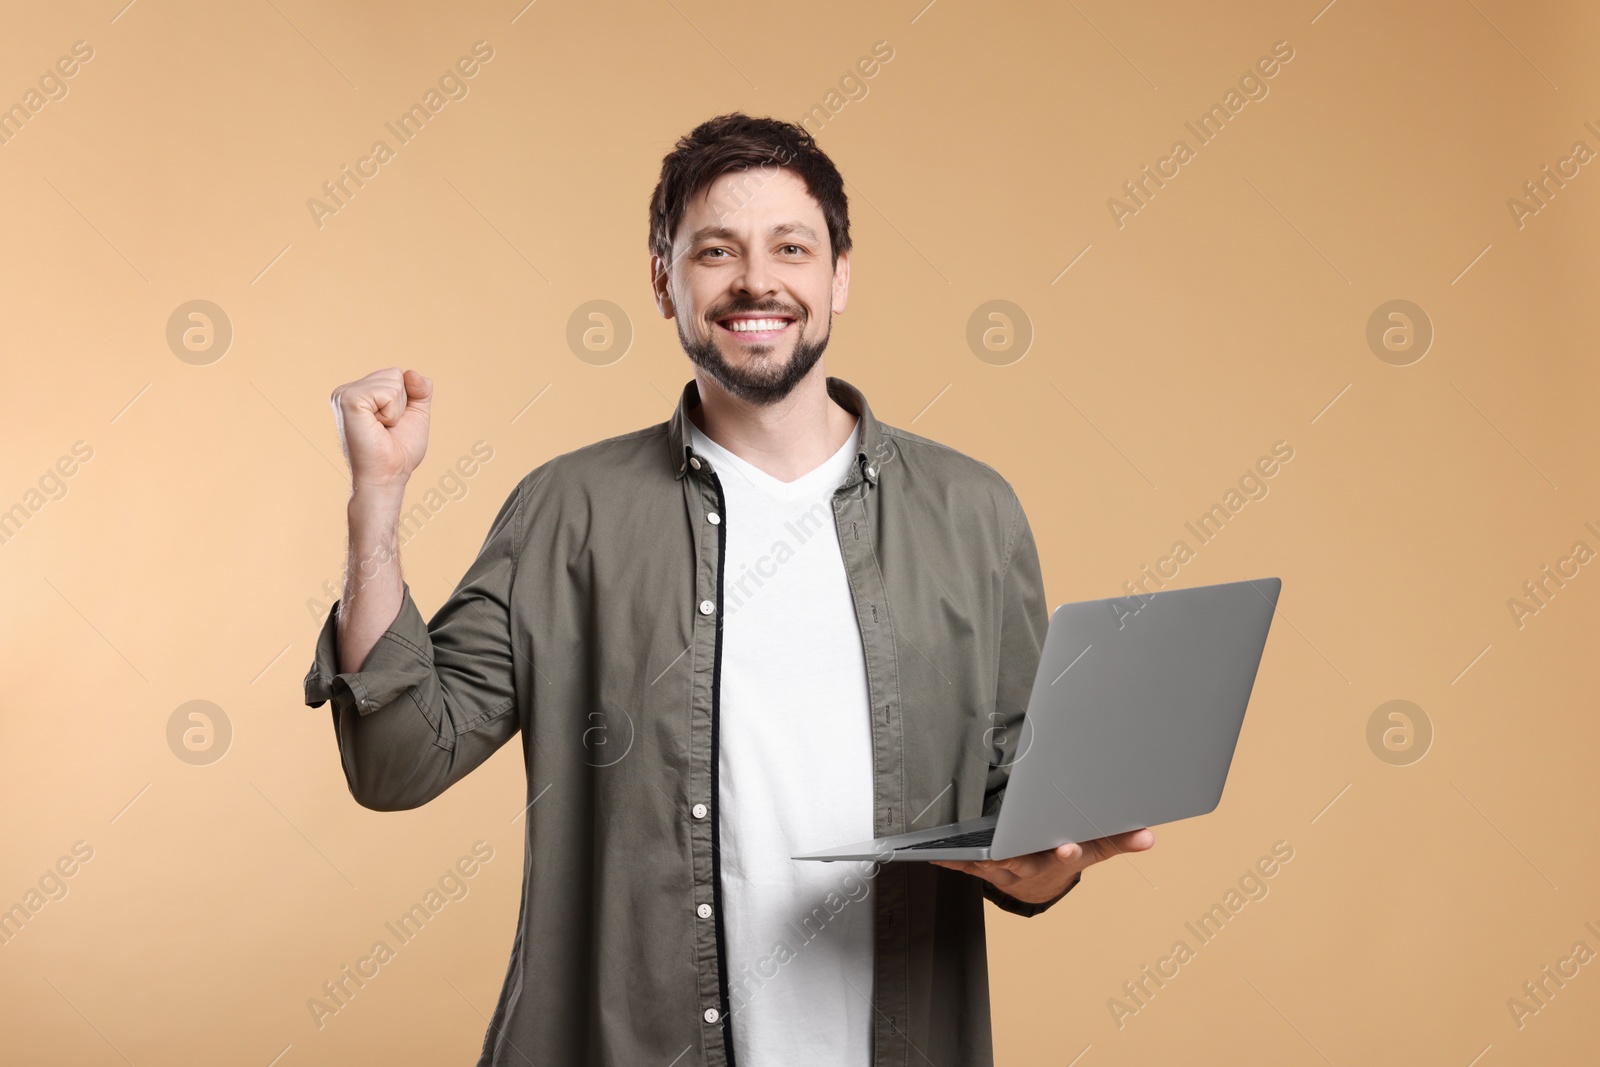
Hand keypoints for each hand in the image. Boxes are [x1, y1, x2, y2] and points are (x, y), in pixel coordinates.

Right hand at [330, 367, 432, 493]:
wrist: (388, 475)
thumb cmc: (399, 450)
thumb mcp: (416, 413)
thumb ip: (420, 389)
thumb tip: (411, 372)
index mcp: (359, 392)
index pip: (397, 374)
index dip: (406, 400)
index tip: (391, 423)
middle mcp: (347, 390)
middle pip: (396, 374)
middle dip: (402, 403)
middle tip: (386, 428)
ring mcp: (344, 394)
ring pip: (393, 380)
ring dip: (397, 409)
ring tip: (381, 428)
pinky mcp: (348, 400)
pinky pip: (387, 392)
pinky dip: (391, 412)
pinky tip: (376, 426)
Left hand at [929, 827, 1154, 904]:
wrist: (1038, 883)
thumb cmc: (1064, 855)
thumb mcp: (1093, 849)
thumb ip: (1118, 840)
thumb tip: (1149, 836)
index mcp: (1057, 859)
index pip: (1067, 858)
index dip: (1067, 854)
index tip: (1068, 847)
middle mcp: (1030, 868)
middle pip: (1021, 862)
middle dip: (1011, 855)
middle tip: (1000, 850)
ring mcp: (1004, 870)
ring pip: (989, 865)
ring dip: (976, 859)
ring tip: (963, 851)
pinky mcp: (982, 868)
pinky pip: (965, 864)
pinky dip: (951, 859)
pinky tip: (935, 853)